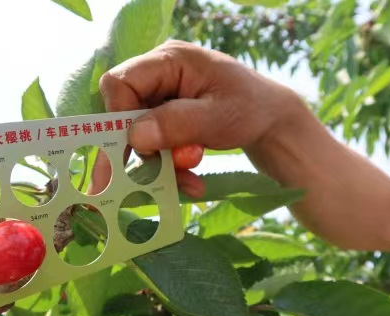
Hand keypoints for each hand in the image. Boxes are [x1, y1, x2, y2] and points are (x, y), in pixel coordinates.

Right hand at [86, 39, 299, 197]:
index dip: (118, 116)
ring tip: (189, 179)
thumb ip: (176, 124)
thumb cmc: (251, 108)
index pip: (120, 82)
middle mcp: (159, 75)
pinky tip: (191, 181)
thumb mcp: (217, 118)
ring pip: (137, 134)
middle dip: (139, 148)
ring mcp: (161, 97)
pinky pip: (153, 144)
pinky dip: (169, 166)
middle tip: (144, 178)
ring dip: (159, 163)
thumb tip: (134, 137)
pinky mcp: (166, 117)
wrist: (271, 121)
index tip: (136, 147)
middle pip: (123, 111)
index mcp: (169, 60)